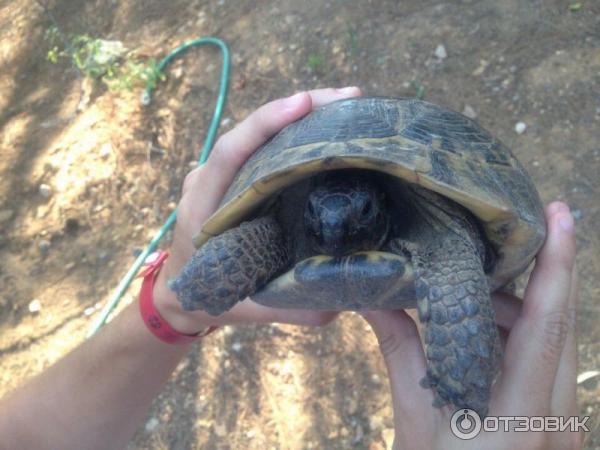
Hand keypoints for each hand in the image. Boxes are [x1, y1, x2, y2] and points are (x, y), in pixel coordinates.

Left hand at [153, 87, 362, 333]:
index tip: (304, 104)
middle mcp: (207, 181)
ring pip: (258, 134)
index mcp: (203, 208)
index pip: (230, 152)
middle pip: (250, 132)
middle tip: (350, 99)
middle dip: (299, 108)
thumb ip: (288, 307)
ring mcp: (217, 175)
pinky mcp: (232, 176)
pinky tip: (327, 129)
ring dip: (301, 116)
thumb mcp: (246, 306)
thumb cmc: (207, 295)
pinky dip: (294, 132)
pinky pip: (262, 146)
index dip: (265, 124)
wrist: (178, 291)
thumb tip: (344, 304)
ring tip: (348, 107)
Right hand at [362, 202, 582, 449]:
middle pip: (556, 322)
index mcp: (520, 414)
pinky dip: (515, 340)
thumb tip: (372, 299)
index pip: (546, 324)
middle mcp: (557, 414)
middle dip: (528, 277)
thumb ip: (402, 354)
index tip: (561, 213)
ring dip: (514, 312)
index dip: (558, 263)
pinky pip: (545, 364)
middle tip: (494, 242)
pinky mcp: (557, 424)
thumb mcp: (417, 423)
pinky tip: (478, 338)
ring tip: (465, 301)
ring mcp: (563, 422)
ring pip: (551, 342)